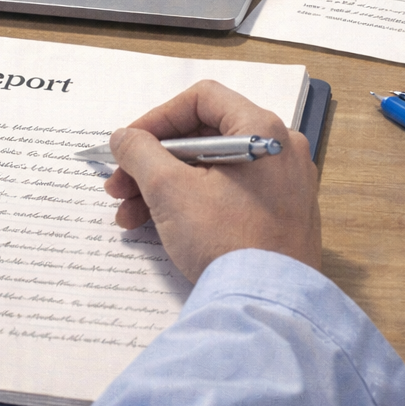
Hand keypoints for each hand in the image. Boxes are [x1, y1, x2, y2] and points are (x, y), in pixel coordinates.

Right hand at [104, 80, 322, 280]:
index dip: (157, 118)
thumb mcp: (170, 191)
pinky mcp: (282, 215)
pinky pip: (230, 195)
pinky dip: (194, 203)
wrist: (269, 306)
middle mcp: (281, 149)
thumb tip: (124, 138)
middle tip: (119, 186)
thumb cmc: (228, 242)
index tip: (129, 146)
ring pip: (213, 170)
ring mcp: (286, 184)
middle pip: (204, 137)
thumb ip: (140, 153)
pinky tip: (161, 227)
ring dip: (166, 186)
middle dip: (153, 162)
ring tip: (130, 217)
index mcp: (262, 129)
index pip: (201, 99)